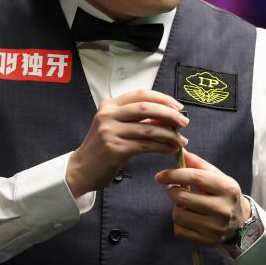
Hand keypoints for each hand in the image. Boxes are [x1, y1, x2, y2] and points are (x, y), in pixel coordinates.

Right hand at [66, 89, 187, 197]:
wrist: (81, 170)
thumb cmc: (102, 148)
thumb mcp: (116, 127)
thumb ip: (137, 120)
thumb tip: (168, 116)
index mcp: (110, 105)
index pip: (141, 94)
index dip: (163, 99)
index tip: (178, 107)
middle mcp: (108, 115)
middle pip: (147, 108)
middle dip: (170, 114)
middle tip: (184, 122)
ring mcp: (110, 132)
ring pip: (149, 129)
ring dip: (170, 135)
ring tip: (181, 141)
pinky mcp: (115, 149)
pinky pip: (146, 146)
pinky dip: (162, 147)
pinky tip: (170, 149)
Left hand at [155, 149, 251, 246]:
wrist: (241, 222)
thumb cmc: (224, 195)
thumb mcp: (217, 177)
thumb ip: (198, 164)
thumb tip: (180, 151)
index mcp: (227, 188)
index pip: (196, 177)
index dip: (175, 174)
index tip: (160, 175)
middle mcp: (223, 209)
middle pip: (184, 198)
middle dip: (173, 192)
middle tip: (176, 190)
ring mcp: (215, 228)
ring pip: (178, 215)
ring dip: (177, 209)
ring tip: (187, 207)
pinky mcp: (207, 241)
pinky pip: (179, 231)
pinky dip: (179, 224)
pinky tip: (190, 220)